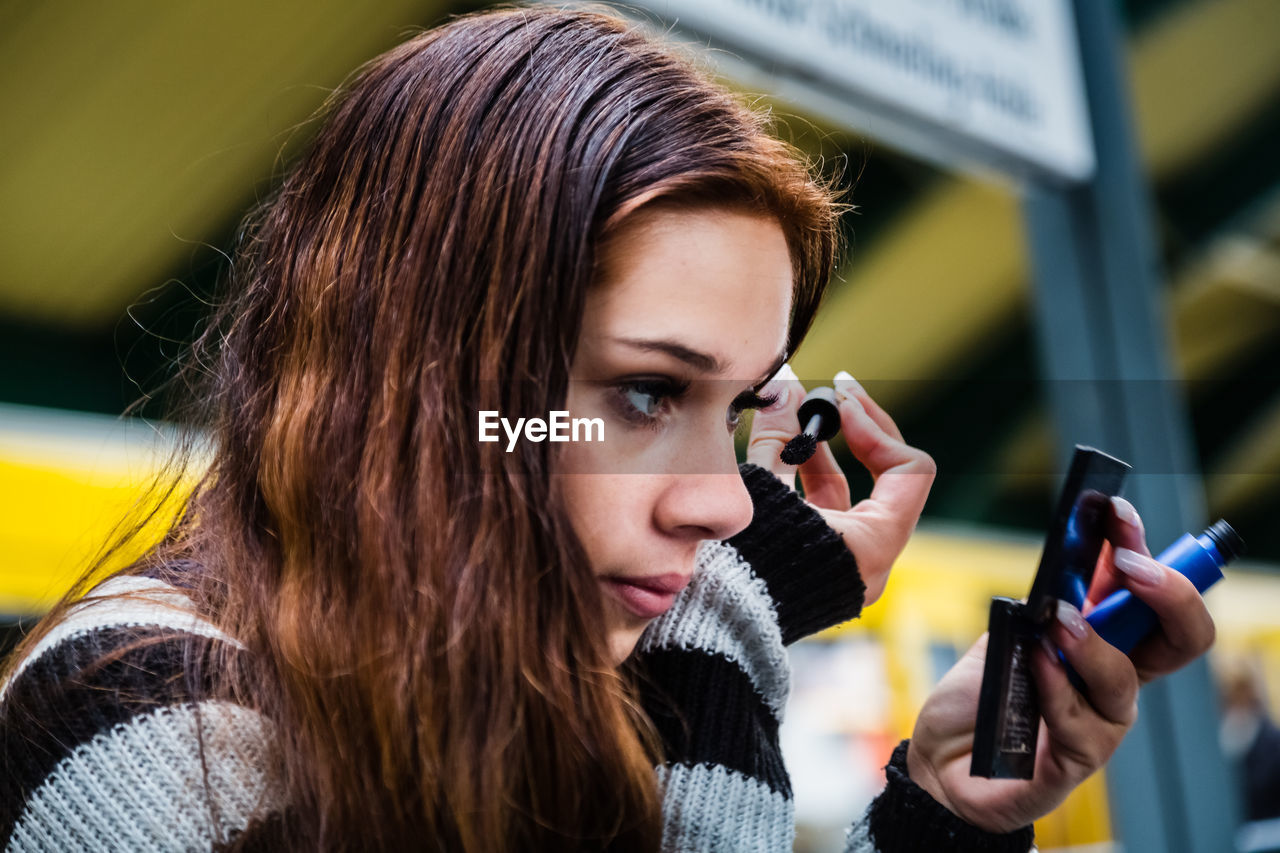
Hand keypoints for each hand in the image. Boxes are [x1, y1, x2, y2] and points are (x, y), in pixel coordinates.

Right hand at [746, 366, 934, 604]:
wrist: (712, 625)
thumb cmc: (742, 567)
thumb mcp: (763, 491)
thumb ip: (780, 437)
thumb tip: (787, 387)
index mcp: (873, 547)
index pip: (908, 469)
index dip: (874, 426)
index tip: (838, 400)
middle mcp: (870, 563)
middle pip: (884, 478)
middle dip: (853, 430)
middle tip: (831, 391)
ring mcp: (847, 568)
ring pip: (849, 495)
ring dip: (824, 451)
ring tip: (794, 415)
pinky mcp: (820, 570)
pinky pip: (828, 514)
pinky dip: (810, 480)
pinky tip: (784, 450)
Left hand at [904, 498, 1216, 831]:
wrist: (940, 760)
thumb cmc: (981, 697)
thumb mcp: (1012, 631)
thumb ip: (1047, 599)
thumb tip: (1073, 548)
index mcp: (1106, 643)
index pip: (1154, 596)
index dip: (1149, 554)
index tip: (1118, 515)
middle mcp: (1114, 680)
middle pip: (1182, 638)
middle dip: (1167, 594)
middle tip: (1128, 565)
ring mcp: (1101, 722)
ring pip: (1125, 679)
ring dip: (1091, 643)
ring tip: (1057, 622)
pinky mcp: (1076, 759)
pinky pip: (1082, 722)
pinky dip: (1055, 687)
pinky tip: (1033, 665)